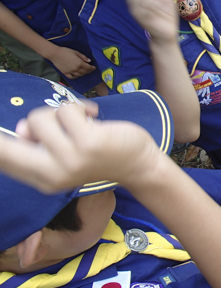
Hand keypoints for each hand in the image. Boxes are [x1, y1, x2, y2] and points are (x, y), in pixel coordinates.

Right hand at [0, 103, 161, 193]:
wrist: (139, 163)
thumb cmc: (99, 155)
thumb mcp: (65, 157)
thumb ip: (39, 146)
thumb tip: (20, 128)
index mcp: (41, 179)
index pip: (3, 159)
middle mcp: (50, 174)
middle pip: (11, 139)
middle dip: (27, 125)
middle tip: (62, 133)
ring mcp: (69, 160)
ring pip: (42, 116)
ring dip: (62, 114)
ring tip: (81, 124)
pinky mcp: (87, 144)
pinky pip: (66, 110)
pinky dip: (80, 108)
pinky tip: (94, 119)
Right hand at [47, 46, 95, 78]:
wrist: (54, 54)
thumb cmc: (65, 51)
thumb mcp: (76, 52)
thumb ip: (83, 57)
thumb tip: (89, 61)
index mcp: (79, 63)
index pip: (88, 68)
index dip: (92, 68)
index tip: (94, 68)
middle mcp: (76, 69)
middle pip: (84, 72)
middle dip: (88, 71)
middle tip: (90, 70)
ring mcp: (70, 72)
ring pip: (79, 75)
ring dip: (83, 74)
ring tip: (84, 72)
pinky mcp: (65, 73)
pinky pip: (72, 77)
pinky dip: (75, 76)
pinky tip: (77, 75)